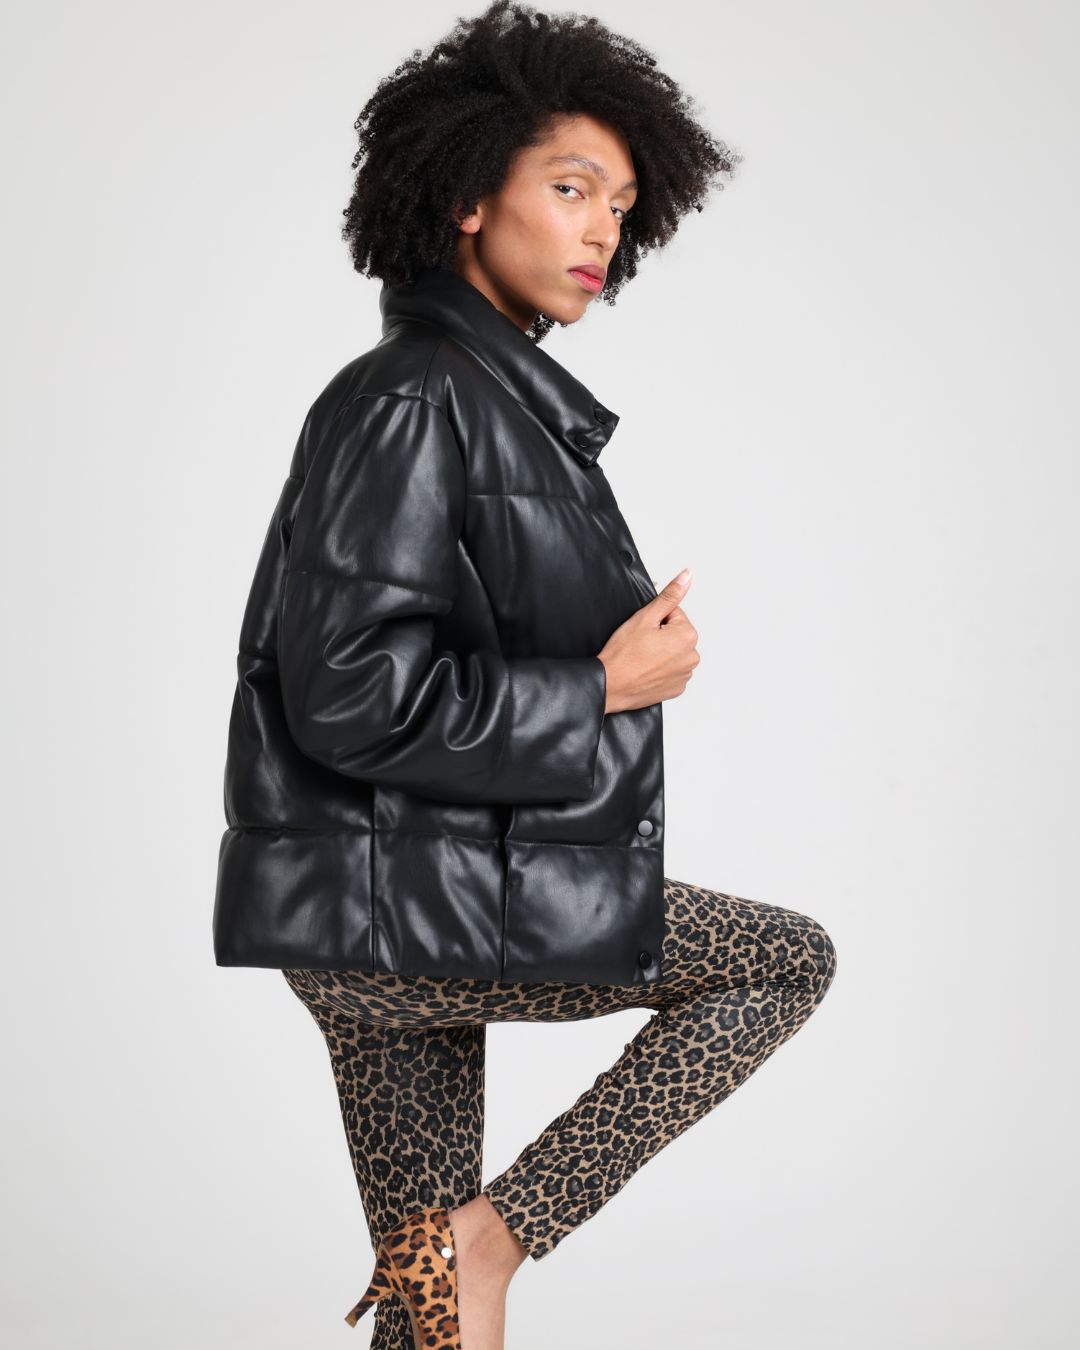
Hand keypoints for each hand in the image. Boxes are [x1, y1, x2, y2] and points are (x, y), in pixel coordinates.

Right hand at [597, 568, 698, 713]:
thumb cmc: (623, 654)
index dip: (655, 620)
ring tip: (641, 658)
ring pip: (673, 653)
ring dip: (660, 652)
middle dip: (660, 635)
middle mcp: (692, 657)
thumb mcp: (645, 617)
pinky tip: (645, 669)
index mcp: (687, 636)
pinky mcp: (676, 689)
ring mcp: (684, 675)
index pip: (674, 614)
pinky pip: (670, 671)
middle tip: (640, 644)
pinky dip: (659, 669)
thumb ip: (670, 595)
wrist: (610, 685)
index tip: (643, 631)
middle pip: (676, 634)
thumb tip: (687, 576)